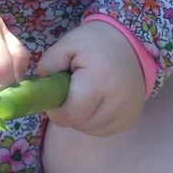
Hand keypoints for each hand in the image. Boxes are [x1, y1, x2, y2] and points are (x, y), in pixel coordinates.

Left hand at [36, 20, 144, 135]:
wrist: (131, 43)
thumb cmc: (95, 43)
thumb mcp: (67, 44)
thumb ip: (49, 64)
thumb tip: (41, 89)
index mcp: (100, 79)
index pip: (71, 114)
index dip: (57, 109)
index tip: (56, 95)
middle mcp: (118, 101)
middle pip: (80, 124)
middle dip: (68, 112)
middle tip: (70, 91)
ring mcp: (127, 112)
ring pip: (90, 130)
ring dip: (81, 117)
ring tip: (85, 93)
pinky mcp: (130, 119)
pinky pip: (103, 130)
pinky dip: (94, 120)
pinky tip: (96, 101)